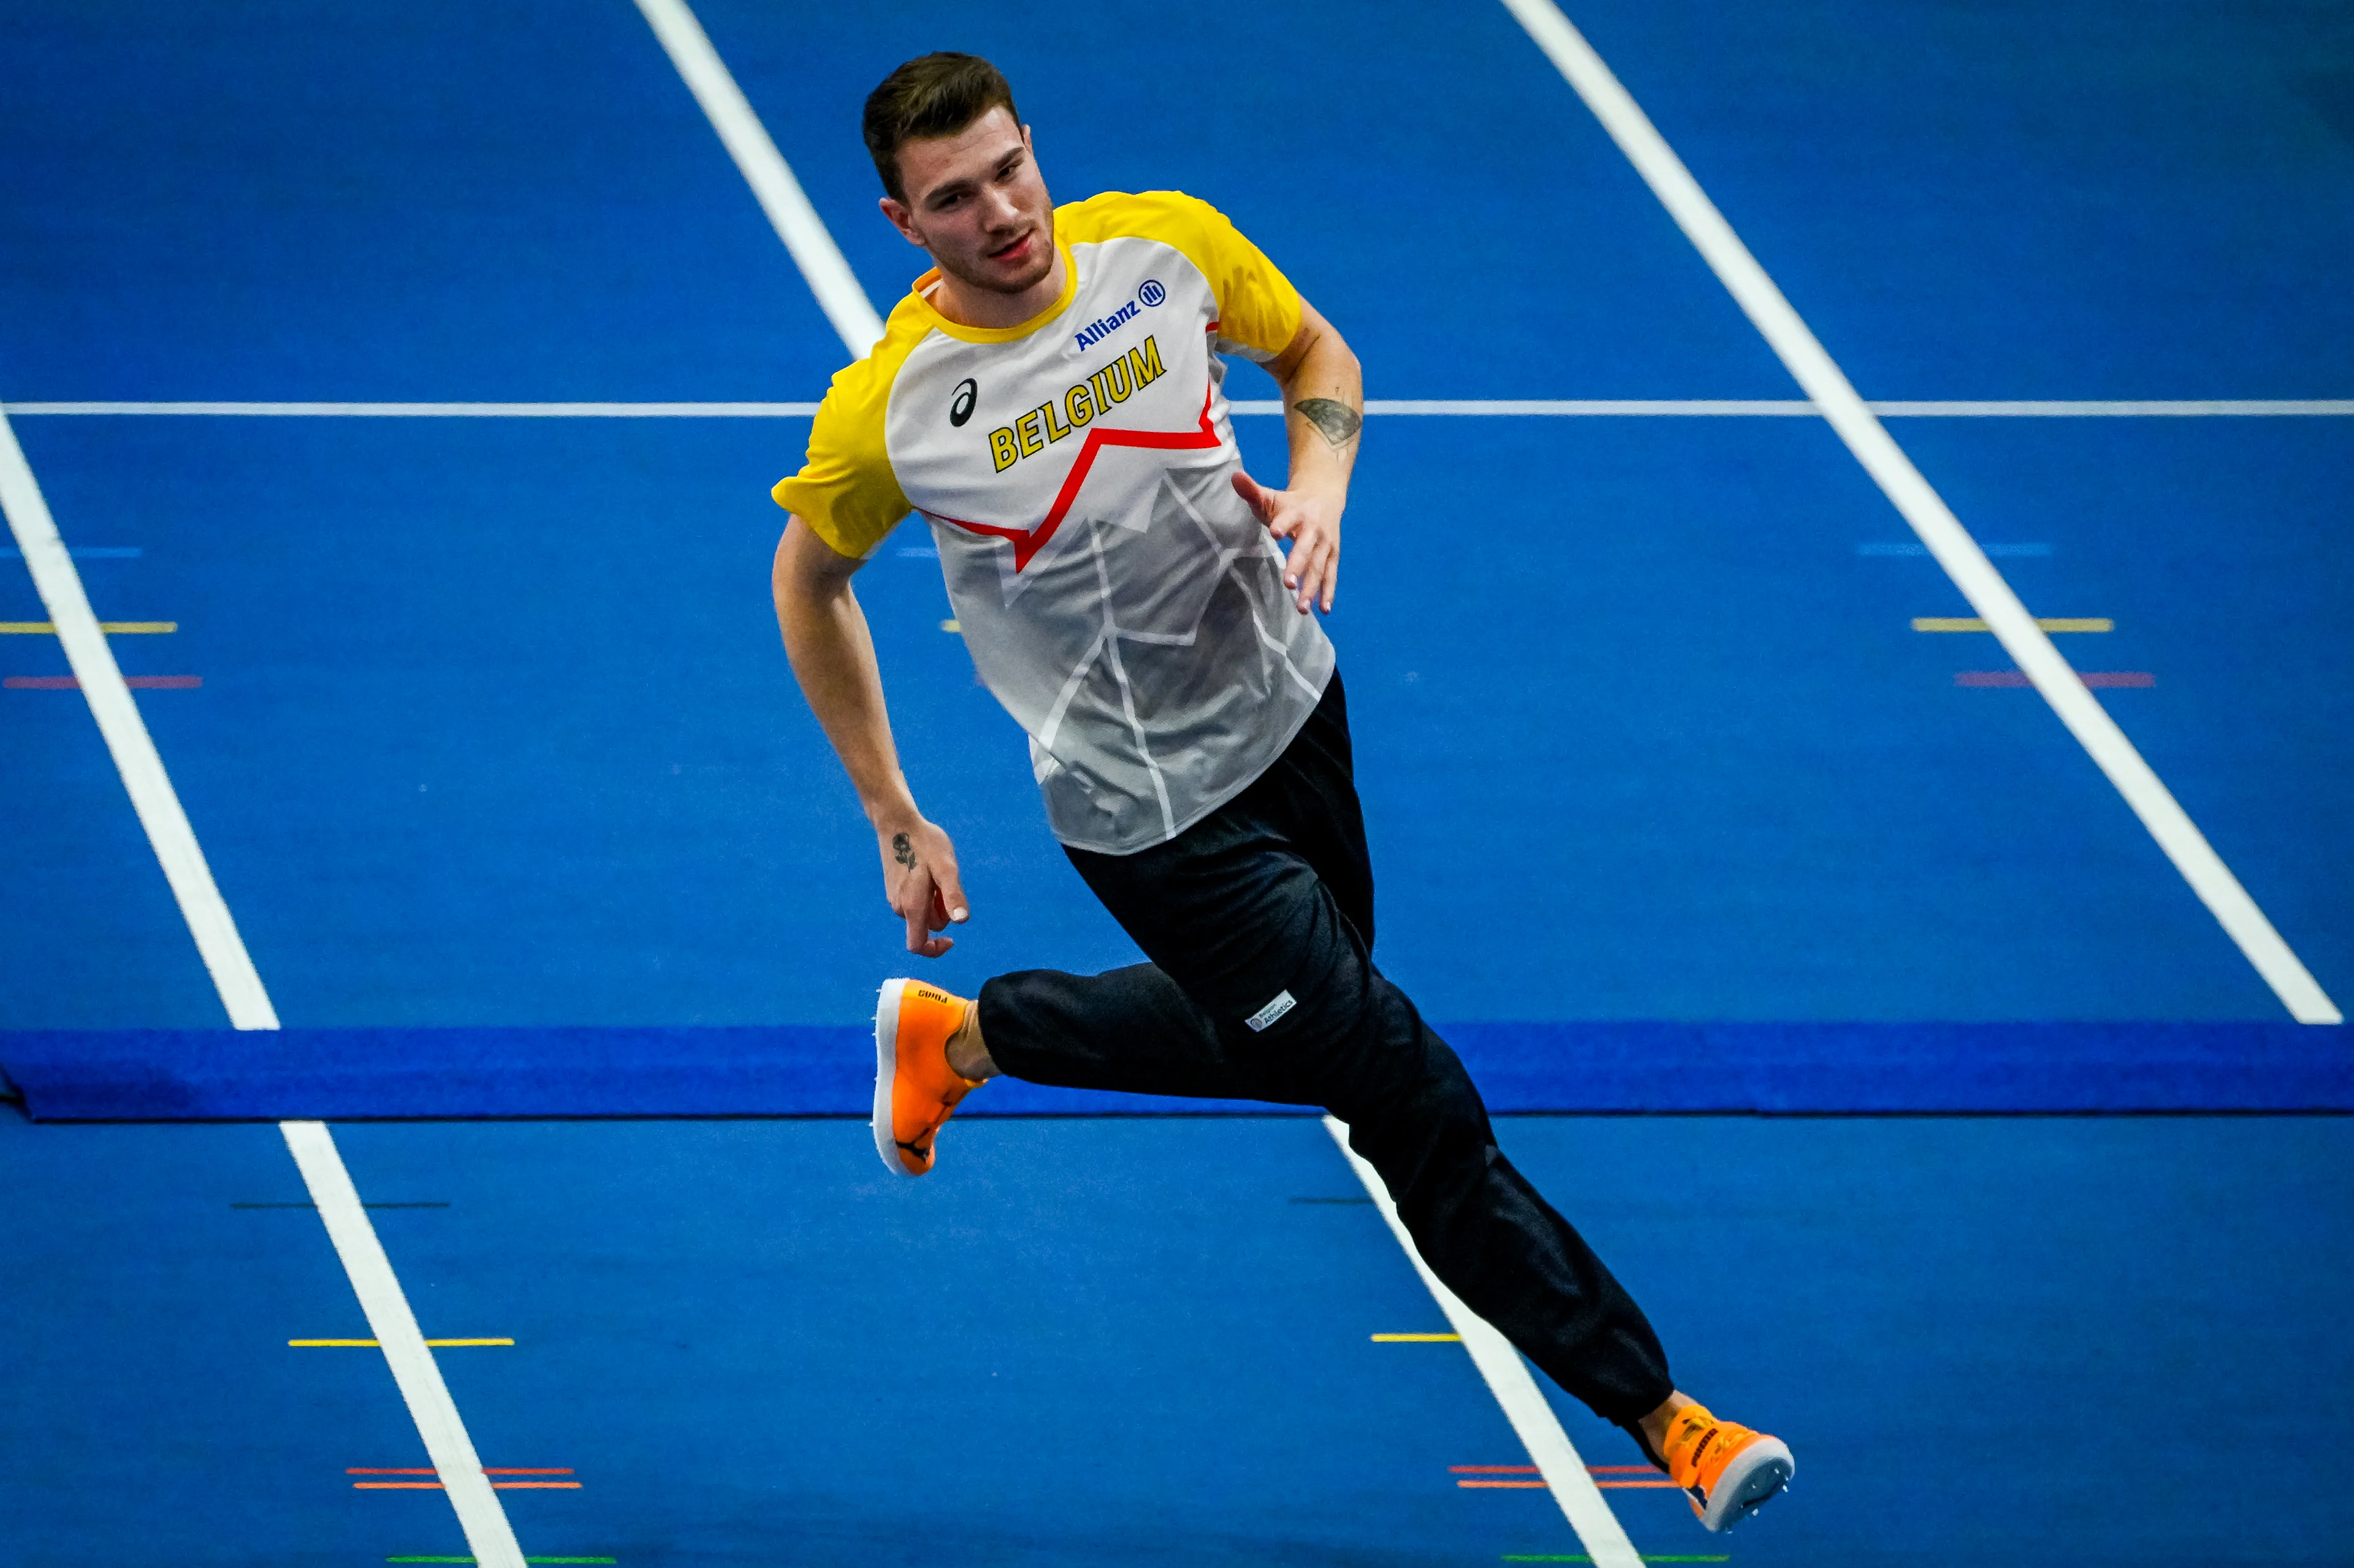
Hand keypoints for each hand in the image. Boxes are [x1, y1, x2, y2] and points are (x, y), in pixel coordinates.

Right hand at [877, 817, 967, 957]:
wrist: (897, 823)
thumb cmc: (924, 843)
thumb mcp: (946, 868)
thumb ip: (953, 895)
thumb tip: (961, 921)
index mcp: (912, 907)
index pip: (918, 945)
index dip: (935, 950)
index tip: (951, 940)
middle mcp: (900, 907)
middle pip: (927, 925)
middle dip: (941, 912)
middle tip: (946, 882)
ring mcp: (894, 898)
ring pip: (921, 912)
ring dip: (934, 901)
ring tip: (935, 873)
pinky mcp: (893, 888)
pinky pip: (913, 901)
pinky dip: (925, 893)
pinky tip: (926, 870)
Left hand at [1232, 470, 1340, 613]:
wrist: (1325, 496)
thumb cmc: (1290, 503)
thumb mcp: (1271, 496)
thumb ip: (1252, 490)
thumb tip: (1234, 477)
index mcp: (1297, 512)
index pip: (1289, 518)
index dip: (1282, 524)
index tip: (1274, 532)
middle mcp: (1314, 529)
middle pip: (1305, 549)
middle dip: (1297, 566)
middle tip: (1287, 584)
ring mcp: (1326, 544)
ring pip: (1319, 567)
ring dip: (1311, 588)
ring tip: (1301, 608)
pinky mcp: (1333, 555)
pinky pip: (1331, 575)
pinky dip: (1328, 592)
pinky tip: (1323, 609)